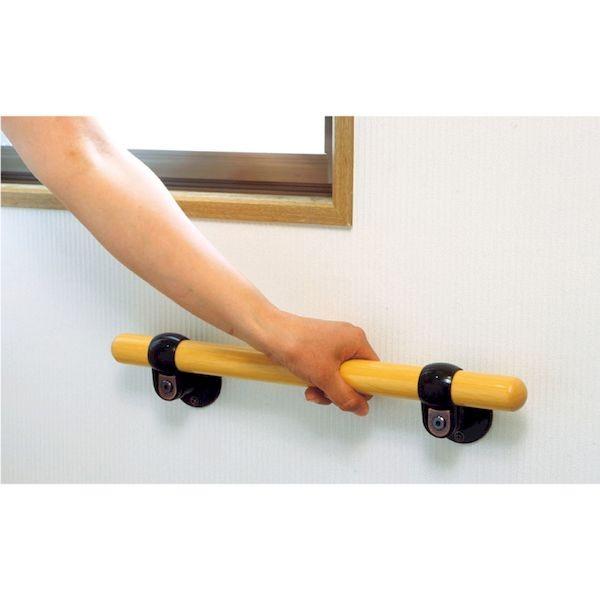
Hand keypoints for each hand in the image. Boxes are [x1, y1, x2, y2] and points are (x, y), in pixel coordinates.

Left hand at [256, 310, 378, 415]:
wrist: (270, 334)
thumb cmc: (296, 346)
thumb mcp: (326, 378)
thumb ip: (346, 397)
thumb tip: (361, 408)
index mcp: (357, 340)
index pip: (372, 371)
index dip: (362, 388)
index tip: (349, 398)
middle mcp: (348, 339)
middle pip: (354, 376)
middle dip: (338, 390)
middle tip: (324, 393)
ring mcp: (333, 342)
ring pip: (339, 375)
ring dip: (326, 388)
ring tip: (311, 390)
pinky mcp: (320, 347)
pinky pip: (327, 369)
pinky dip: (318, 380)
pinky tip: (307, 384)